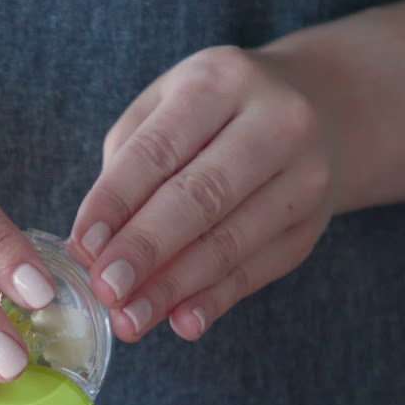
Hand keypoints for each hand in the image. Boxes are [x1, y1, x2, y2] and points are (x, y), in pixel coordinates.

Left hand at [69, 46, 336, 341]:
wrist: (322, 111)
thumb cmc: (214, 115)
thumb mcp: (167, 108)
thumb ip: (127, 166)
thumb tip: (93, 245)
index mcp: (220, 82)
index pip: (158, 149)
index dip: (116, 201)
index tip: (82, 246)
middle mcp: (275, 122)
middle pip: (200, 196)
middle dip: (145, 249)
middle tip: (105, 290)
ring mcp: (305, 175)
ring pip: (230, 241)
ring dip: (174, 288)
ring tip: (130, 320)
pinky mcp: (312, 225)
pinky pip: (258, 270)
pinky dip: (216, 299)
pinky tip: (181, 322)